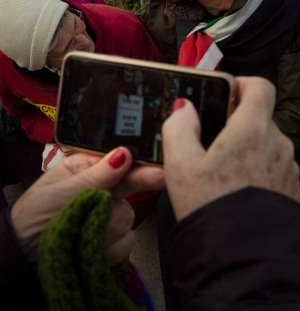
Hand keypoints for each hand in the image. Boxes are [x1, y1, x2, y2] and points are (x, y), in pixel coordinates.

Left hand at [10, 148, 164, 263]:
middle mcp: (104, 190)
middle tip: (162, 177)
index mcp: (89, 169)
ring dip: (106, 226)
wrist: (25, 259)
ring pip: (128, 216)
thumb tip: (124, 153)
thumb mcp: (61, 191)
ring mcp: (111, 216)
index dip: (141, 161)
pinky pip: (126, 241)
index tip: (157, 162)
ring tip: (81, 231)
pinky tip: (91, 247)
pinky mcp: (115, 240)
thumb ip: (96, 175)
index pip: (121, 161)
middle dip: (144, 181)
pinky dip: (108, 246)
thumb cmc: (33, 218)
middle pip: (134, 184)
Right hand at [162, 76, 299, 221]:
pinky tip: (239, 190)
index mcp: (252, 129)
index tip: (226, 93)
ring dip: (249, 150)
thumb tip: (184, 108)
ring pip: (268, 144)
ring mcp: (288, 165)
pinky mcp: (292, 186)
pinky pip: (275, 167)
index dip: (243, 84)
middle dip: (238, 125)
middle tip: (212, 144)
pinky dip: (259, 171)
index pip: (261, 87)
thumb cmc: (212, 208)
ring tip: (223, 173)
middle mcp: (278, 142)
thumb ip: (179, 128)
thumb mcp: (180, 166)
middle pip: (261, 118)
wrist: (245, 254)